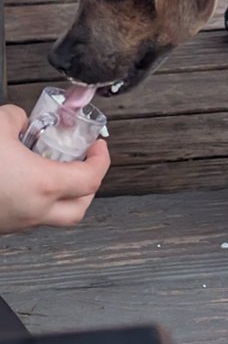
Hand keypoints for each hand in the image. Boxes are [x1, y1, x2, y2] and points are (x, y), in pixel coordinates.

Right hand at [0, 104, 110, 232]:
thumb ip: (15, 118)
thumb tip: (19, 120)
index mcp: (43, 185)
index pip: (91, 178)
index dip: (101, 159)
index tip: (98, 145)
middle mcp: (34, 210)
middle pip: (80, 208)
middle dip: (89, 185)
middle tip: (84, 161)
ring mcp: (17, 223)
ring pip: (55, 216)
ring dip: (62, 194)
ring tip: (53, 168)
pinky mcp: (1, 225)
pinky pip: (29, 215)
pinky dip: (36, 199)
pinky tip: (22, 178)